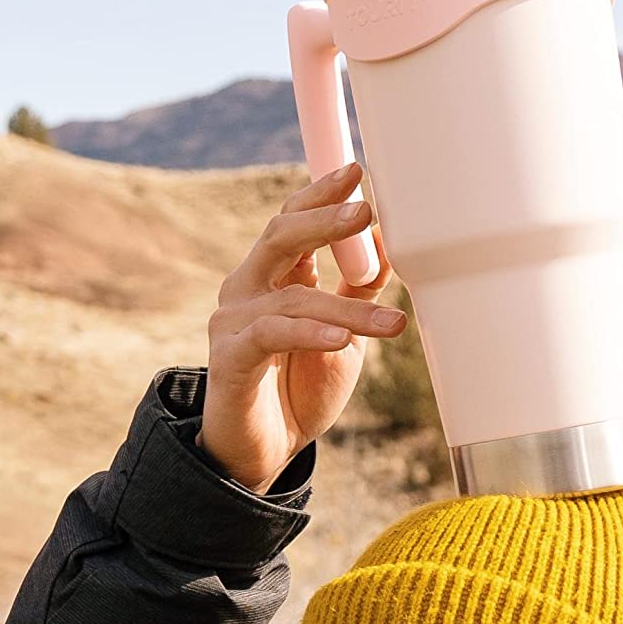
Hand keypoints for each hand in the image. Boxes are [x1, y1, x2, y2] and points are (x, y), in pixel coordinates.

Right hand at [198, 162, 405, 492]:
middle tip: (365, 210)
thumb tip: (388, 247)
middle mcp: (247, 289)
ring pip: (293, 297)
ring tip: (393, 326)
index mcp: (272, 276)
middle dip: (324, 221)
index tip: (357, 171)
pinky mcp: (228, 360)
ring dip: (347, 310)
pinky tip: (340, 339)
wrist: (264, 452)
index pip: (291, 218)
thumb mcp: (342, 334)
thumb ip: (357, 293)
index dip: (320, 193)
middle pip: (281, 237)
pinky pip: (270, 336)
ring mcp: (233, 322)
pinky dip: (308, 334)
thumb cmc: (300, 388)